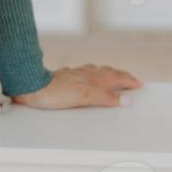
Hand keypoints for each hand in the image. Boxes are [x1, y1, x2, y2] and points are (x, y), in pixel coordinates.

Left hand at [10, 64, 142, 108]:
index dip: (128, 81)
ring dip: (108, 74)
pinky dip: (91, 75)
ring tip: (113, 75)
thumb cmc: (56, 92)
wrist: (32, 87)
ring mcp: (74, 74)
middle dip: (121, 76)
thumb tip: (126, 99)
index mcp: (93, 78)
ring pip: (96, 72)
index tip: (139, 84)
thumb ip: (105, 97)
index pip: (116, 78)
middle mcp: (85, 74)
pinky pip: (83, 74)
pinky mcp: (64, 78)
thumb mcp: (85, 96)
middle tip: (132, 79)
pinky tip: (85, 76)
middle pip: (108, 73)